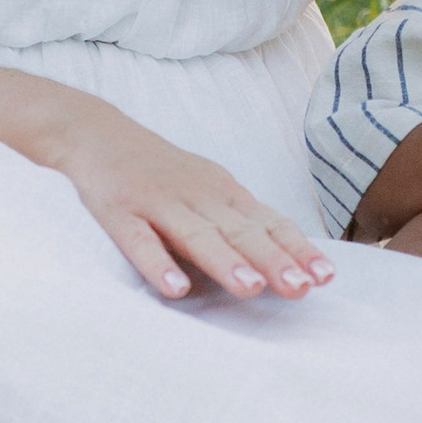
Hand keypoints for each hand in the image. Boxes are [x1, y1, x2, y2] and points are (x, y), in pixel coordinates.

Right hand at [41, 113, 336, 303]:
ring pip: (196, 236)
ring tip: (252, 289)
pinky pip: (139, 242)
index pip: (268, 222)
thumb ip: (241, 221)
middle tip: (302, 289)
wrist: (95, 132)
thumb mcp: (208, 188)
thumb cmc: (162, 171)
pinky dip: (157, 265)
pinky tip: (175, 290)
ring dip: (226, 262)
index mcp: (223, 193)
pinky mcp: (118, 212)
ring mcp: (157, 203)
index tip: (326, 277)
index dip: (297, 248)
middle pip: (240, 231)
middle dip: (273, 260)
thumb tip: (289, 260)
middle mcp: (197, 197)